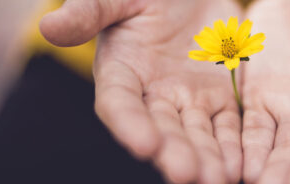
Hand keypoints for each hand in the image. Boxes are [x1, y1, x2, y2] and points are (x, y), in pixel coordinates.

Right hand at [40, 0, 243, 182]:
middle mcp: (153, 95)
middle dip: (174, 152)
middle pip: (162, 129)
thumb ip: (90, 12)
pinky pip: (227, 126)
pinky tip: (240, 166)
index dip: (130, 124)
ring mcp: (188, 100)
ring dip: (207, 158)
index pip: (120, 103)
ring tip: (218, 180)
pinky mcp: (219, 98)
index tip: (144, 145)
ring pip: (197, 134)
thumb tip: (49, 27)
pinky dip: (232, 145)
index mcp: (122, 72)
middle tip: (187, 175)